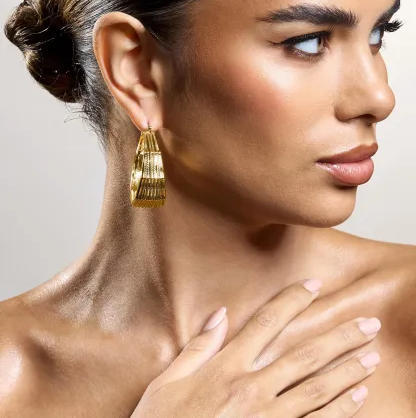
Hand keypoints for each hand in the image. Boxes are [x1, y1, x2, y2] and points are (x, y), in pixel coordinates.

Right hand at [131, 279, 379, 416]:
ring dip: (348, 370)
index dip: (292, 301)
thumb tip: (219, 314)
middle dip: (339, 337)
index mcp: (226, 367)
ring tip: (371, 356)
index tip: (314, 286)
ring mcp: (267, 417)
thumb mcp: (167, 384)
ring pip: (317, 388)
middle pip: (304, 355)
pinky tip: (358, 397)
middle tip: (368, 323)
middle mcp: (251, 388)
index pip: (266, 323)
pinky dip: (340, 410)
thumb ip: (197, 347)